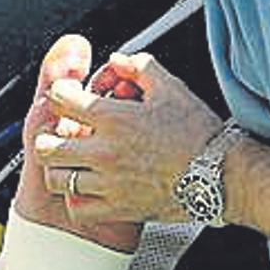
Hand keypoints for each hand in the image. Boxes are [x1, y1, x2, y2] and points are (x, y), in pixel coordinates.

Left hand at [34, 51, 224, 225]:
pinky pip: (79, 207)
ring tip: (72, 163)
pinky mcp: (119, 208)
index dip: (60, 94)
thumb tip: (116, 60)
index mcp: (115, 118)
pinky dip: (77, 198)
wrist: (222, 176)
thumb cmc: (199, 133)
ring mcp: (109, 182)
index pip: (59, 100)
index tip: (69, 97)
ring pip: (57, 178)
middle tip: (62, 135)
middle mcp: (106, 151)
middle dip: (50, 136)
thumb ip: (138, 66)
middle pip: (46, 144)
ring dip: (60, 168)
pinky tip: (88, 188)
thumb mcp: (171, 86)